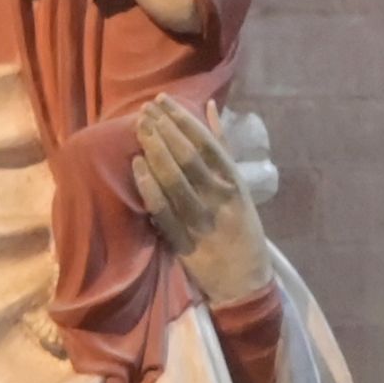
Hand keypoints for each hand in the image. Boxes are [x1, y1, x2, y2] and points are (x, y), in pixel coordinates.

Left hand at [129, 96, 274, 308]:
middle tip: (145, 111)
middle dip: (165, 130)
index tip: (162, 101)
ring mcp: (203, 222)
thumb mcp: (239, 186)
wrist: (246, 282)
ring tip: (140, 130)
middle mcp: (220, 199)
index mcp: (235, 182)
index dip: (182, 119)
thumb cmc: (241, 227)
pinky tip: (137, 167)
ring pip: (175, 181)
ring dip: (155, 152)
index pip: (206, 143)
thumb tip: (210, 106)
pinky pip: (164, 212)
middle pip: (188, 157)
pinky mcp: (186, 244)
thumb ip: (223, 148)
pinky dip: (150, 188)